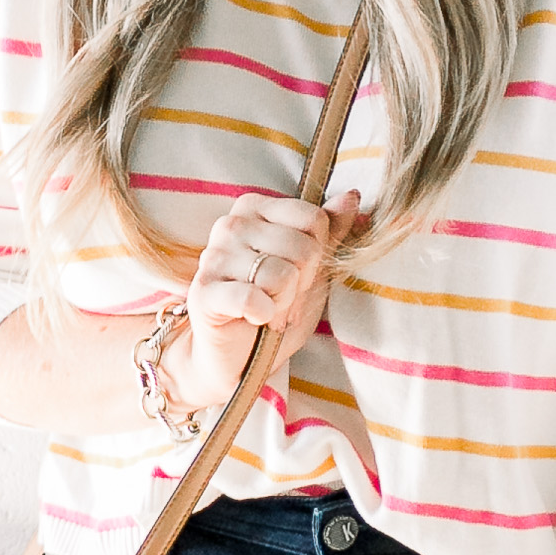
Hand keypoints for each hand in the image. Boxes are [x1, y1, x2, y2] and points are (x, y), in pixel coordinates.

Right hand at [182, 189, 367, 415]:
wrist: (240, 358)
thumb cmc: (276, 307)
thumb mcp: (313, 268)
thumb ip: (331, 231)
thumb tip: (352, 196)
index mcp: (255, 208)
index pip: (313, 218)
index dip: (318, 254)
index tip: (300, 274)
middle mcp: (230, 224)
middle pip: (302, 247)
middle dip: (301, 283)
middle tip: (282, 298)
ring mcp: (213, 256)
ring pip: (281, 274)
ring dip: (283, 303)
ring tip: (269, 309)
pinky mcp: (203, 292)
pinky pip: (252, 298)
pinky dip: (263, 315)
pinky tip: (254, 319)